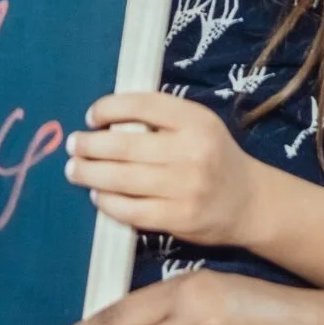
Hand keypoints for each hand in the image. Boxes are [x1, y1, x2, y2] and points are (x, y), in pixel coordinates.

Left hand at [66, 93, 262, 248]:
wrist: (249, 202)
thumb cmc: (212, 156)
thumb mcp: (198, 125)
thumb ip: (160, 118)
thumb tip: (104, 118)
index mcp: (196, 121)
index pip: (143, 106)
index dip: (109, 108)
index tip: (91, 116)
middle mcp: (193, 152)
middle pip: (125, 146)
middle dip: (90, 145)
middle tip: (73, 145)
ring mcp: (186, 188)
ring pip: (123, 179)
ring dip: (90, 174)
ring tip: (75, 170)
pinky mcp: (179, 218)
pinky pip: (132, 210)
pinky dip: (108, 202)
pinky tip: (98, 196)